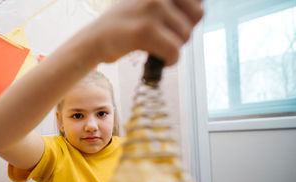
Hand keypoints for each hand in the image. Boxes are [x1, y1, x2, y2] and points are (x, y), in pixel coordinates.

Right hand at [83, 0, 203, 64]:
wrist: (95, 39)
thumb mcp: (150, 2)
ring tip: (155, 46)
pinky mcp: (145, 31)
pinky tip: (157, 59)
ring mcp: (152, 8)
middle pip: (196, 17)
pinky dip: (169, 61)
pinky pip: (174, 52)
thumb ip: (173, 3)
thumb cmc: (126, 24)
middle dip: (183, 32)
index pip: (198, 2)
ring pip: (185, 37)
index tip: (173, 25)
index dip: (190, 18)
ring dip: (173, 48)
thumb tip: (200, 9)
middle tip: (164, 37)